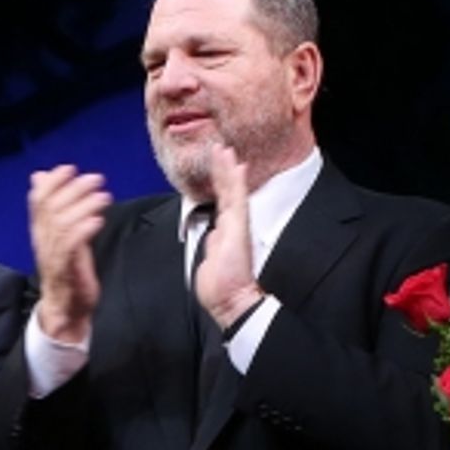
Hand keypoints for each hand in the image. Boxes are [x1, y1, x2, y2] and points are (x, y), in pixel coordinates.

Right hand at [29, 165, 109, 341]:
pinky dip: (84, 229)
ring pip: (61, 223)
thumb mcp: (62, 236)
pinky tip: (98, 220)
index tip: (70, 168)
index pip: (38, 200)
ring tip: (104, 197)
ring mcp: (53, 256)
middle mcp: (43, 242)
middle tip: (96, 179)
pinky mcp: (65, 270)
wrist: (65, 310)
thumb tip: (39, 177)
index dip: (52, 181)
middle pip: (51, 208)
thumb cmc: (67, 272)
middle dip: (74, 189)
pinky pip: (70, 246)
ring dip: (84, 206)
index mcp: (41, 233)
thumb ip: (56, 208)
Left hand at [196, 145, 264, 328]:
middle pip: (227, 192)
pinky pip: (238, 201)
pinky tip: (236, 166)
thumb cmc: (220, 287)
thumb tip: (212, 235)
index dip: (219, 183)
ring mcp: (236, 226)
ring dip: (227, 169)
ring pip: (232, 191)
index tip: (217, 165)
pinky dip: (236, 182)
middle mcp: (232, 226)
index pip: (221, 202)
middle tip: (220, 148)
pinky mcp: (239, 228)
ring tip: (224, 149)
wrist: (231, 301)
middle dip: (222, 170)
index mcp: (224, 233)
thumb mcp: (209, 261)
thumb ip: (213, 245)